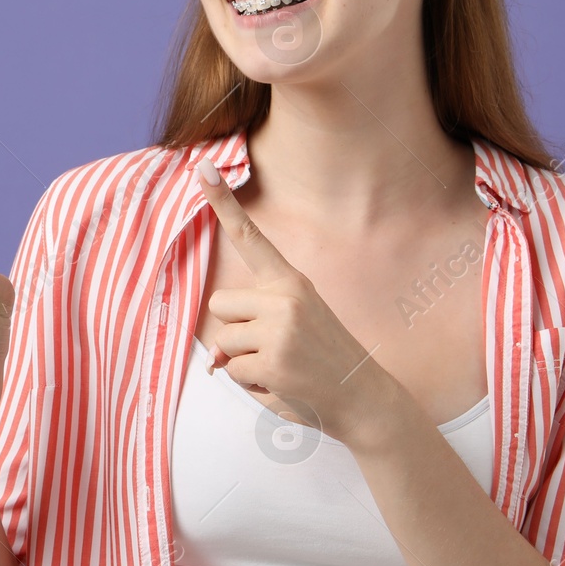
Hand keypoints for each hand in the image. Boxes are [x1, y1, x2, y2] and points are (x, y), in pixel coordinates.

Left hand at [192, 157, 388, 443]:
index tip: (200, 167)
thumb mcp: (294, 325)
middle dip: (235, 329)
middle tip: (274, 346)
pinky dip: (251, 384)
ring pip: (222, 342)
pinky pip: (232, 371)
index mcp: (290, 281)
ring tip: (282, 367)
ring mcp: (279, 329)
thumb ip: (252, 325)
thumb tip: (215, 358)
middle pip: (220, 304)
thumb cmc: (321, 361)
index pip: (250, 235)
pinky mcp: (272, 361)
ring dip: (243, 360)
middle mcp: (285, 297)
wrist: (364, 398)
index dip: (222, 202)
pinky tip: (282, 384)